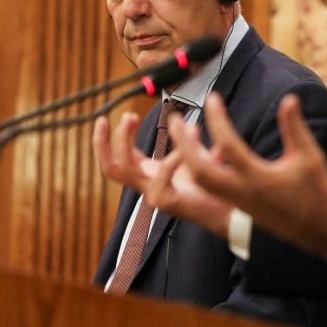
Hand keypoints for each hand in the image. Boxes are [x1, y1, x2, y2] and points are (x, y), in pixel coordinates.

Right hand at [92, 114, 232, 237]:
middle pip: (110, 168)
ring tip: (130, 120)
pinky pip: (160, 177)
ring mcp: (153, 194)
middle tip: (103, 120)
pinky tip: (182, 151)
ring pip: (123, 170)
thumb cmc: (208, 188)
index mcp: (149, 175)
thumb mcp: (195, 160)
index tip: (120, 116)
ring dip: (122, 141)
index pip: (118, 160)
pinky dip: (170, 159)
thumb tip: (190, 125)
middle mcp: (146, 185)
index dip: (111, 139)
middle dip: (101, 143)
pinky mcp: (166, 201)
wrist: (226, 211)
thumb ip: (190, 143)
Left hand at [169, 92, 326, 255]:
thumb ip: (295, 127)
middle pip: (198, 171)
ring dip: (185, 157)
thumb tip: (289, 99)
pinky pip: (205, 189)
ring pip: (198, 182)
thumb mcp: (309, 157)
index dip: (217, 119)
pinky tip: (201, 150)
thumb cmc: (316, 193)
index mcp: (258, 179)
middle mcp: (241, 193)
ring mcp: (235, 202)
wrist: (320, 232)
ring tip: (184, 132)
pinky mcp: (235, 206)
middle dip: (182, 145)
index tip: (212, 97)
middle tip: (174, 119)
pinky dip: (196, 169)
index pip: (229, 145)